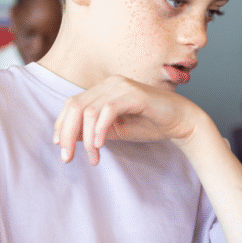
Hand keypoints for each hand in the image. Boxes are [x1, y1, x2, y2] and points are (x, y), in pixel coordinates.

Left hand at [54, 75, 204, 164]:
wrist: (181, 122)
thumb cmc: (150, 124)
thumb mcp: (115, 130)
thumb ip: (93, 130)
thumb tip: (68, 139)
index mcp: (103, 89)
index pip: (72, 104)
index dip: (61, 125)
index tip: (60, 147)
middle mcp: (109, 84)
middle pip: (75, 106)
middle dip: (67, 134)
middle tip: (67, 158)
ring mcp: (121, 86)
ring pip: (89, 111)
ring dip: (85, 138)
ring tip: (93, 158)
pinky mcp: (133, 94)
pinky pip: (108, 110)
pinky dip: (100, 129)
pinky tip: (100, 145)